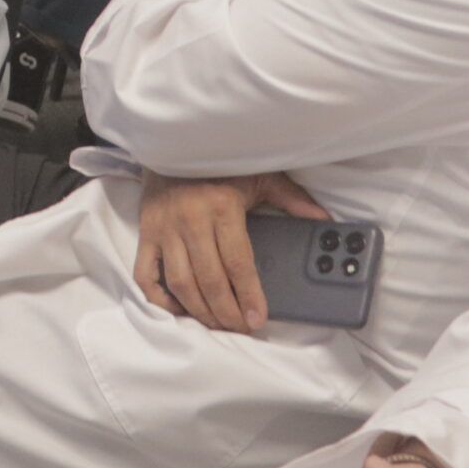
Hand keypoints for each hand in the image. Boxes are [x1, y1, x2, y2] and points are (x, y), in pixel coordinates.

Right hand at [133, 169, 328, 332]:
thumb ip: (291, 199)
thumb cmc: (219, 162)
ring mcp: (163, 227)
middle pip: (209, 279)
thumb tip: (323, 220)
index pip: (237, 262)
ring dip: (200, 310)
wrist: (171, 139)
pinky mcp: (145, 232)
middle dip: (227, 312)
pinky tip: (180, 309)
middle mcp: (190, 219)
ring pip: (180, 282)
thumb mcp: (258, 175)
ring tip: (218, 324)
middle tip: (242, 328)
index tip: (258, 319)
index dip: (249, 295)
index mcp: (221, 206)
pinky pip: (145, 274)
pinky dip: (160, 298)